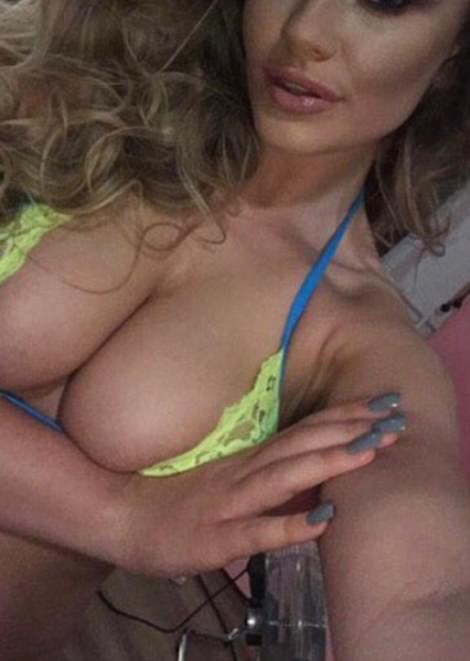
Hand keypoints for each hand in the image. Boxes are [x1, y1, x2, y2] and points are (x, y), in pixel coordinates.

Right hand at [119, 396, 402, 577]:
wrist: (116, 513)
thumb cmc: (177, 496)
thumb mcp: (227, 478)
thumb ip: (267, 469)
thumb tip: (316, 464)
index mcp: (248, 458)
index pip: (303, 430)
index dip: (342, 418)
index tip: (381, 403)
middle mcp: (243, 472)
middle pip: (301, 446)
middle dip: (348, 432)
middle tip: (391, 418)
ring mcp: (228, 503)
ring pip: (283, 478)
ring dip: (327, 463)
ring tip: (367, 451)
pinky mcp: (212, 539)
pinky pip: (256, 533)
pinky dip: (289, 527)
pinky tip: (321, 521)